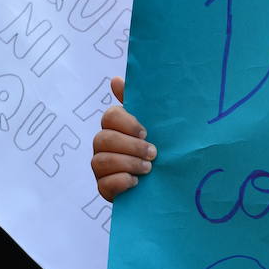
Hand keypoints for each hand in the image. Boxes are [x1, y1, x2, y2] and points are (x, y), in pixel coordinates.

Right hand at [91, 77, 156, 201]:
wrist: (168, 182)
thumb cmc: (158, 149)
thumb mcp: (155, 126)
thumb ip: (139, 104)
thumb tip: (116, 80)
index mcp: (116, 127)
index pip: (109, 116)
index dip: (126, 123)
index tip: (146, 132)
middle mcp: (104, 146)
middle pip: (102, 139)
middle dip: (130, 146)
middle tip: (153, 153)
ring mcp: (101, 168)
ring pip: (100, 161)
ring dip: (127, 163)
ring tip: (148, 168)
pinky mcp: (105, 189)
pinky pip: (103, 184)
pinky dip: (120, 181)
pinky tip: (136, 182)